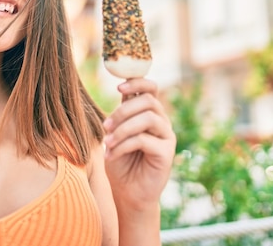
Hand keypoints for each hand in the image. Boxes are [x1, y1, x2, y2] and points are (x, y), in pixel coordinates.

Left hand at [102, 78, 175, 209]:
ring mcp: (166, 136)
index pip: (151, 88)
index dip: (137, 82)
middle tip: (105, 126)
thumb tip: (121, 91)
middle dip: (123, 110)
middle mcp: (160, 121)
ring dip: (123, 129)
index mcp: (147, 113)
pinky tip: (112, 154)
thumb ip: (120, 113)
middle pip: (148, 100)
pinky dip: (123, 145)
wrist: (127, 191)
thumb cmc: (119, 160)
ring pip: (148, 118)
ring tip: (107, 143)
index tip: (118, 87)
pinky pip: (144, 140)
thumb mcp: (115, 133)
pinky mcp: (166, 153)